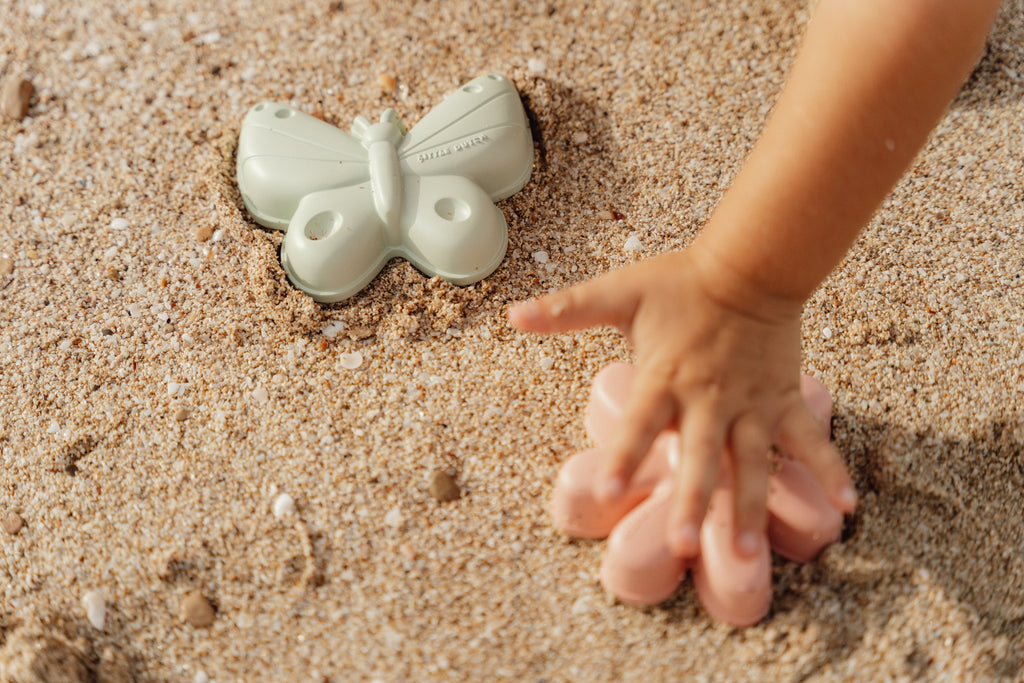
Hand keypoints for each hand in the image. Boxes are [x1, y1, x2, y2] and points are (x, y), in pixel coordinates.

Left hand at [508, 244, 856, 558]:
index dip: (624, 452)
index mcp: (664, 374)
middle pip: (700, 454)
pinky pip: (808, 439)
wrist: (750, 264)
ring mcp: (752, 403)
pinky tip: (844, 507)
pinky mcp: (784, 399)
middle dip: (693, 499)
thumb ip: (567, 309)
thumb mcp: (619, 292)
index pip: (639, 419)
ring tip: (750, 554)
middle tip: (686, 544)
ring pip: (752, 462)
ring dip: (751, 507)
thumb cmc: (679, 282)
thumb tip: (513, 314)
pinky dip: (828, 469)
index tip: (608, 488)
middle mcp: (709, 397)